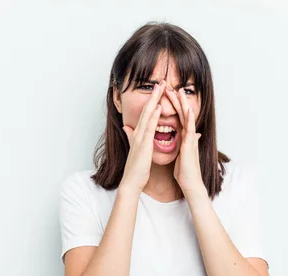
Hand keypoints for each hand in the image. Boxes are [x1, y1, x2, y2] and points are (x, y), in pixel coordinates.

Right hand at [120, 80, 165, 194]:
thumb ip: (131, 136)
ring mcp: (140, 137)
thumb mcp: (135, 149)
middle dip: (153, 95)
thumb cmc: (136, 168)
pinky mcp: (143, 144)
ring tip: (161, 87)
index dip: (151, 101)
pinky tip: (159, 107)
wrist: (132, 181)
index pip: (146, 114)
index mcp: (138, 134)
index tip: (158, 90)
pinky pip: (149, 127)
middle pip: (146, 110)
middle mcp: (138, 133)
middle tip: (161, 81)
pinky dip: (154, 116)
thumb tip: (126, 127)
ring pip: (147, 115)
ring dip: (154, 100)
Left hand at [165, 87, 204, 195]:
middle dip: (177, 101)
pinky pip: (190, 129)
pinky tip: (188, 109)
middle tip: (172, 87)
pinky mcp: (191, 144)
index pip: (178, 118)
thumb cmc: (184, 171)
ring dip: (184, 104)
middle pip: (183, 114)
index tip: (167, 96)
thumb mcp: (181, 154)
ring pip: (188, 117)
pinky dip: (190, 118)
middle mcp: (188, 136)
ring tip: (180, 91)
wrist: (189, 183)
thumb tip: (189, 137)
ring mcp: (191, 139)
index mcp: (183, 138)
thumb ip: (184, 144)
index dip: (173, 107)